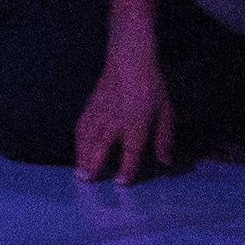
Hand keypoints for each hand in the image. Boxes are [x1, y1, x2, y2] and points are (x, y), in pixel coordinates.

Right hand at [74, 53, 176, 182]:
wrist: (129, 61)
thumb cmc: (151, 87)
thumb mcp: (166, 112)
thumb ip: (164, 138)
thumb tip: (165, 161)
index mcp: (137, 122)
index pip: (131, 149)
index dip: (127, 167)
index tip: (121, 182)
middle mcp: (116, 119)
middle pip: (102, 145)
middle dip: (94, 163)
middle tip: (86, 179)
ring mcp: (100, 112)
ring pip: (88, 137)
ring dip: (82, 155)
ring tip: (79, 171)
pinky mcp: (91, 106)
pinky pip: (81, 126)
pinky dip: (78, 140)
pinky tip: (78, 149)